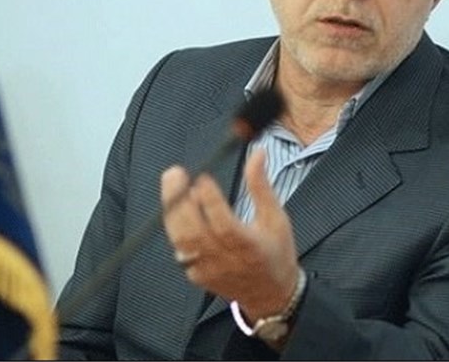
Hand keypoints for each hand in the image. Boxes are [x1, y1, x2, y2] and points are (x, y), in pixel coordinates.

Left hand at [161, 149, 299, 320]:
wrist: (271, 294)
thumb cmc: (276, 253)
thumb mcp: (276, 217)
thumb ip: (261, 186)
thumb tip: (257, 154)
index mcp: (248, 246)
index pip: (223, 222)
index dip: (210, 199)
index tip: (202, 176)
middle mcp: (225, 259)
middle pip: (192, 231)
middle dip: (179, 199)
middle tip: (175, 174)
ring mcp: (207, 269)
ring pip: (181, 240)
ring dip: (172, 211)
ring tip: (172, 187)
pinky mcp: (197, 275)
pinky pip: (180, 249)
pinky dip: (176, 228)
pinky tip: (178, 210)